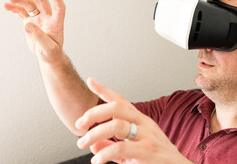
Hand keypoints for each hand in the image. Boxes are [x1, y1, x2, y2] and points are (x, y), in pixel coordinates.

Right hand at [4, 0, 65, 62]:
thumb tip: (28, 25)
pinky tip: (7, 5)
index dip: (57, 0)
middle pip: (42, 1)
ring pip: (30, 4)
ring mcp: (39, 18)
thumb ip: (39, 37)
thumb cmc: (51, 52)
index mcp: (56, 24)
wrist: (47, 55)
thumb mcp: (48, 48)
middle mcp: (48, 18)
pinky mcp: (30, 21)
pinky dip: (15, 8)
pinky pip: (22, 12)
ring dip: (20, 0)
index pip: (60, 10)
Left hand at [75, 78, 191, 163]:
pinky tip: (98, 160)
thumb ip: (113, 147)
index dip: (105, 90)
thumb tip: (94, 146)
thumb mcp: (132, 152)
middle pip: (116, 108)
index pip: (121, 101)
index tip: (90, 81)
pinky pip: (122, 147)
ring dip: (95, 133)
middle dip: (94, 113)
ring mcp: (147, 136)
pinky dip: (105, 153)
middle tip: (79, 124)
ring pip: (117, 125)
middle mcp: (144, 123)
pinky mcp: (147, 151)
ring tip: (83, 143)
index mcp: (140, 120)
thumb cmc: (156, 160)